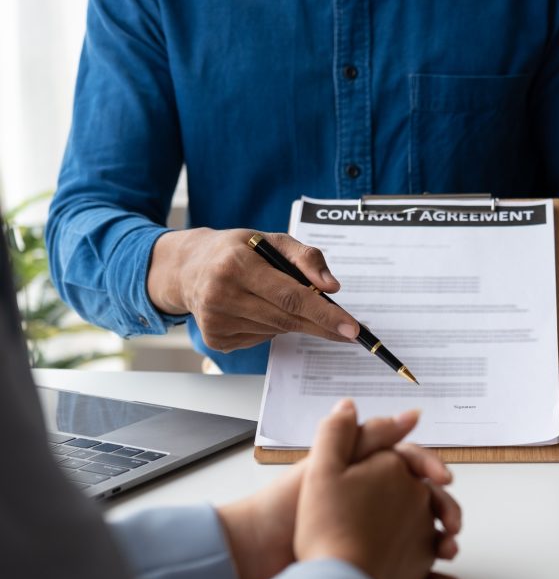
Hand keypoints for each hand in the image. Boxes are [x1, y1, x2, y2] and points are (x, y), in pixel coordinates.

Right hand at [146, 227, 358, 351]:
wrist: (187, 268)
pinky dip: (270, 327)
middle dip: (321, 324)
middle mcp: (221, 294)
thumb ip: (306, 257)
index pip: (291, 296)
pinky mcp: (215, 339)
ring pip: (277, 329)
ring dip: (290, 319)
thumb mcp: (271, 240)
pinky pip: (261, 338)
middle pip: (288, 318)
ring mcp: (216, 320)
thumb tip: (332, 287)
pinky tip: (255, 308)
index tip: (351, 328)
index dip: (324, 314)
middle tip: (347, 329)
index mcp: (236, 264)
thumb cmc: (236, 251)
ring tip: (274, 298)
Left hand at [217, 406, 458, 578]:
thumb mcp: (326, 464)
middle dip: (444, 508)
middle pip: (422, 499)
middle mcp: (371, 503)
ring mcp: (375, 536)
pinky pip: (412, 571)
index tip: (443, 477)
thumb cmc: (288, 508)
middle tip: (451, 521)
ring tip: (448, 549)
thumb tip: (403, 412)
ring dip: (442, 540)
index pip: (408, 463)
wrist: (260, 556)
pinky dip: (432, 575)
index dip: (429, 467)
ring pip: (422, 534)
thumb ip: (362, 435)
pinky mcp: (373, 567)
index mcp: (362, 473)